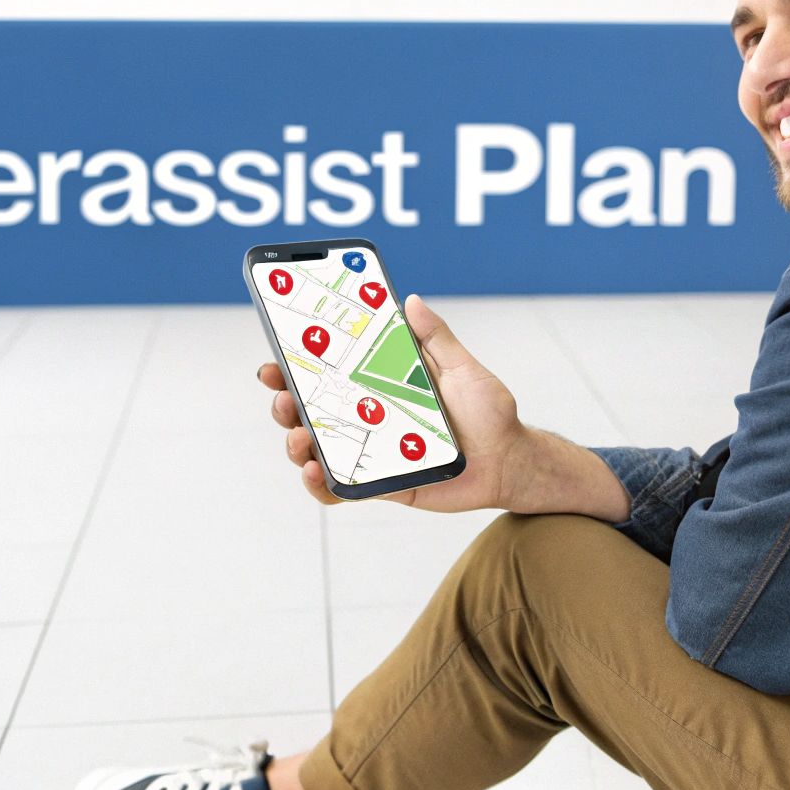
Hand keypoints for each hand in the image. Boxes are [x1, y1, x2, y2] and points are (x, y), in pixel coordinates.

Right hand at [257, 293, 532, 512]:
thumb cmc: (489, 414)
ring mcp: (370, 452)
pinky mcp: (380, 484)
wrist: (511, 462)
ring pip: (317, 450)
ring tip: (298, 438)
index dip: (298, 363)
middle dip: (285, 401)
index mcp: (380, 386)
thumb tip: (410, 300)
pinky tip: (315, 471)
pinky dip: (319, 485)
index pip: (330, 373)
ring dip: (295, 443)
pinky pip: (339, 489)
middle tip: (281, 395)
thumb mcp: (463, 369)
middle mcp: (368, 418)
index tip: (278, 351)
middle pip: (311, 410)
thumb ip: (436, 338)